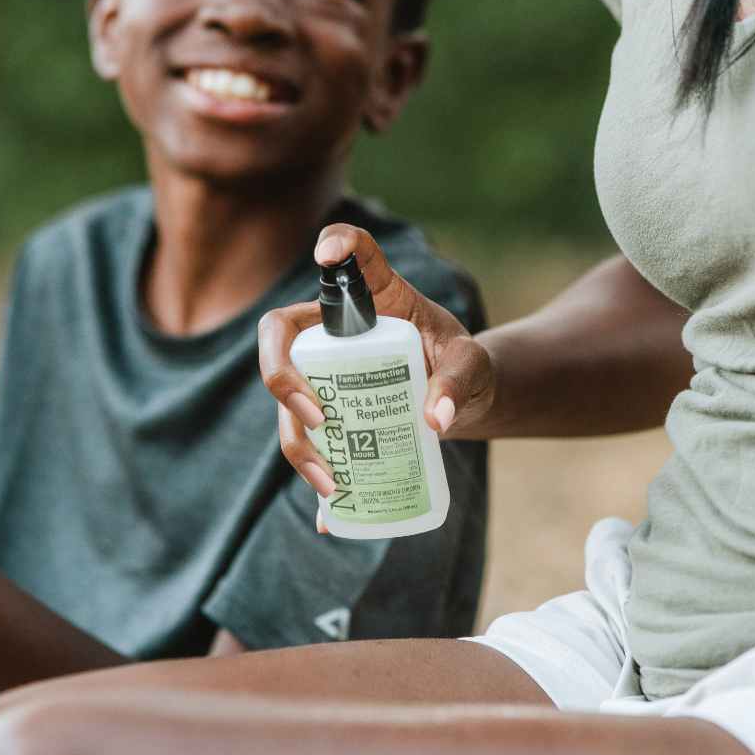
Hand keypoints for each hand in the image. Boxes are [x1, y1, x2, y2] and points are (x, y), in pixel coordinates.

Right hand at [258, 224, 494, 496]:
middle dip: (282, 375)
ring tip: (331, 482)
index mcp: (378, 296)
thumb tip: (436, 420)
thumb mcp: (473, 367)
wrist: (467, 399)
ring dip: (297, 442)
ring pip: (285, 401)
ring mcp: (325, 372)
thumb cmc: (467, 368)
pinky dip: (316, 475)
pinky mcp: (327, 412)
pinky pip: (305, 441)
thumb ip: (461, 382)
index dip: (335, 244)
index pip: (353, 255)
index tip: (327, 255)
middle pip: (281, 336)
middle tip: (318, 415)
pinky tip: (331, 510)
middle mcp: (337, 330)